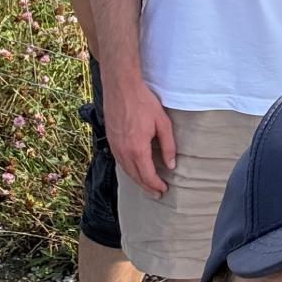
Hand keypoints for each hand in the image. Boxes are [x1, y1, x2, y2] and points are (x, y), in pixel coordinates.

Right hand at [104, 76, 175, 198]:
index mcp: (137, 149)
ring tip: (147, 186)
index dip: (156, 185)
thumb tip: (171, 165)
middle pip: (135, 177)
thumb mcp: (163, 123)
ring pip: (126, 171)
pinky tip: (134, 170)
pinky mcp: (110, 140)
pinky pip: (119, 162)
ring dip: (137, 180)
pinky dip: (128, 170)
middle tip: (157, 194)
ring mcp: (114, 147)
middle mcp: (123, 152)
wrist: (121, 88)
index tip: (164, 189)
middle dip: (147, 187)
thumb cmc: (143, 102)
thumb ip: (168, 146)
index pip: (147, 175)